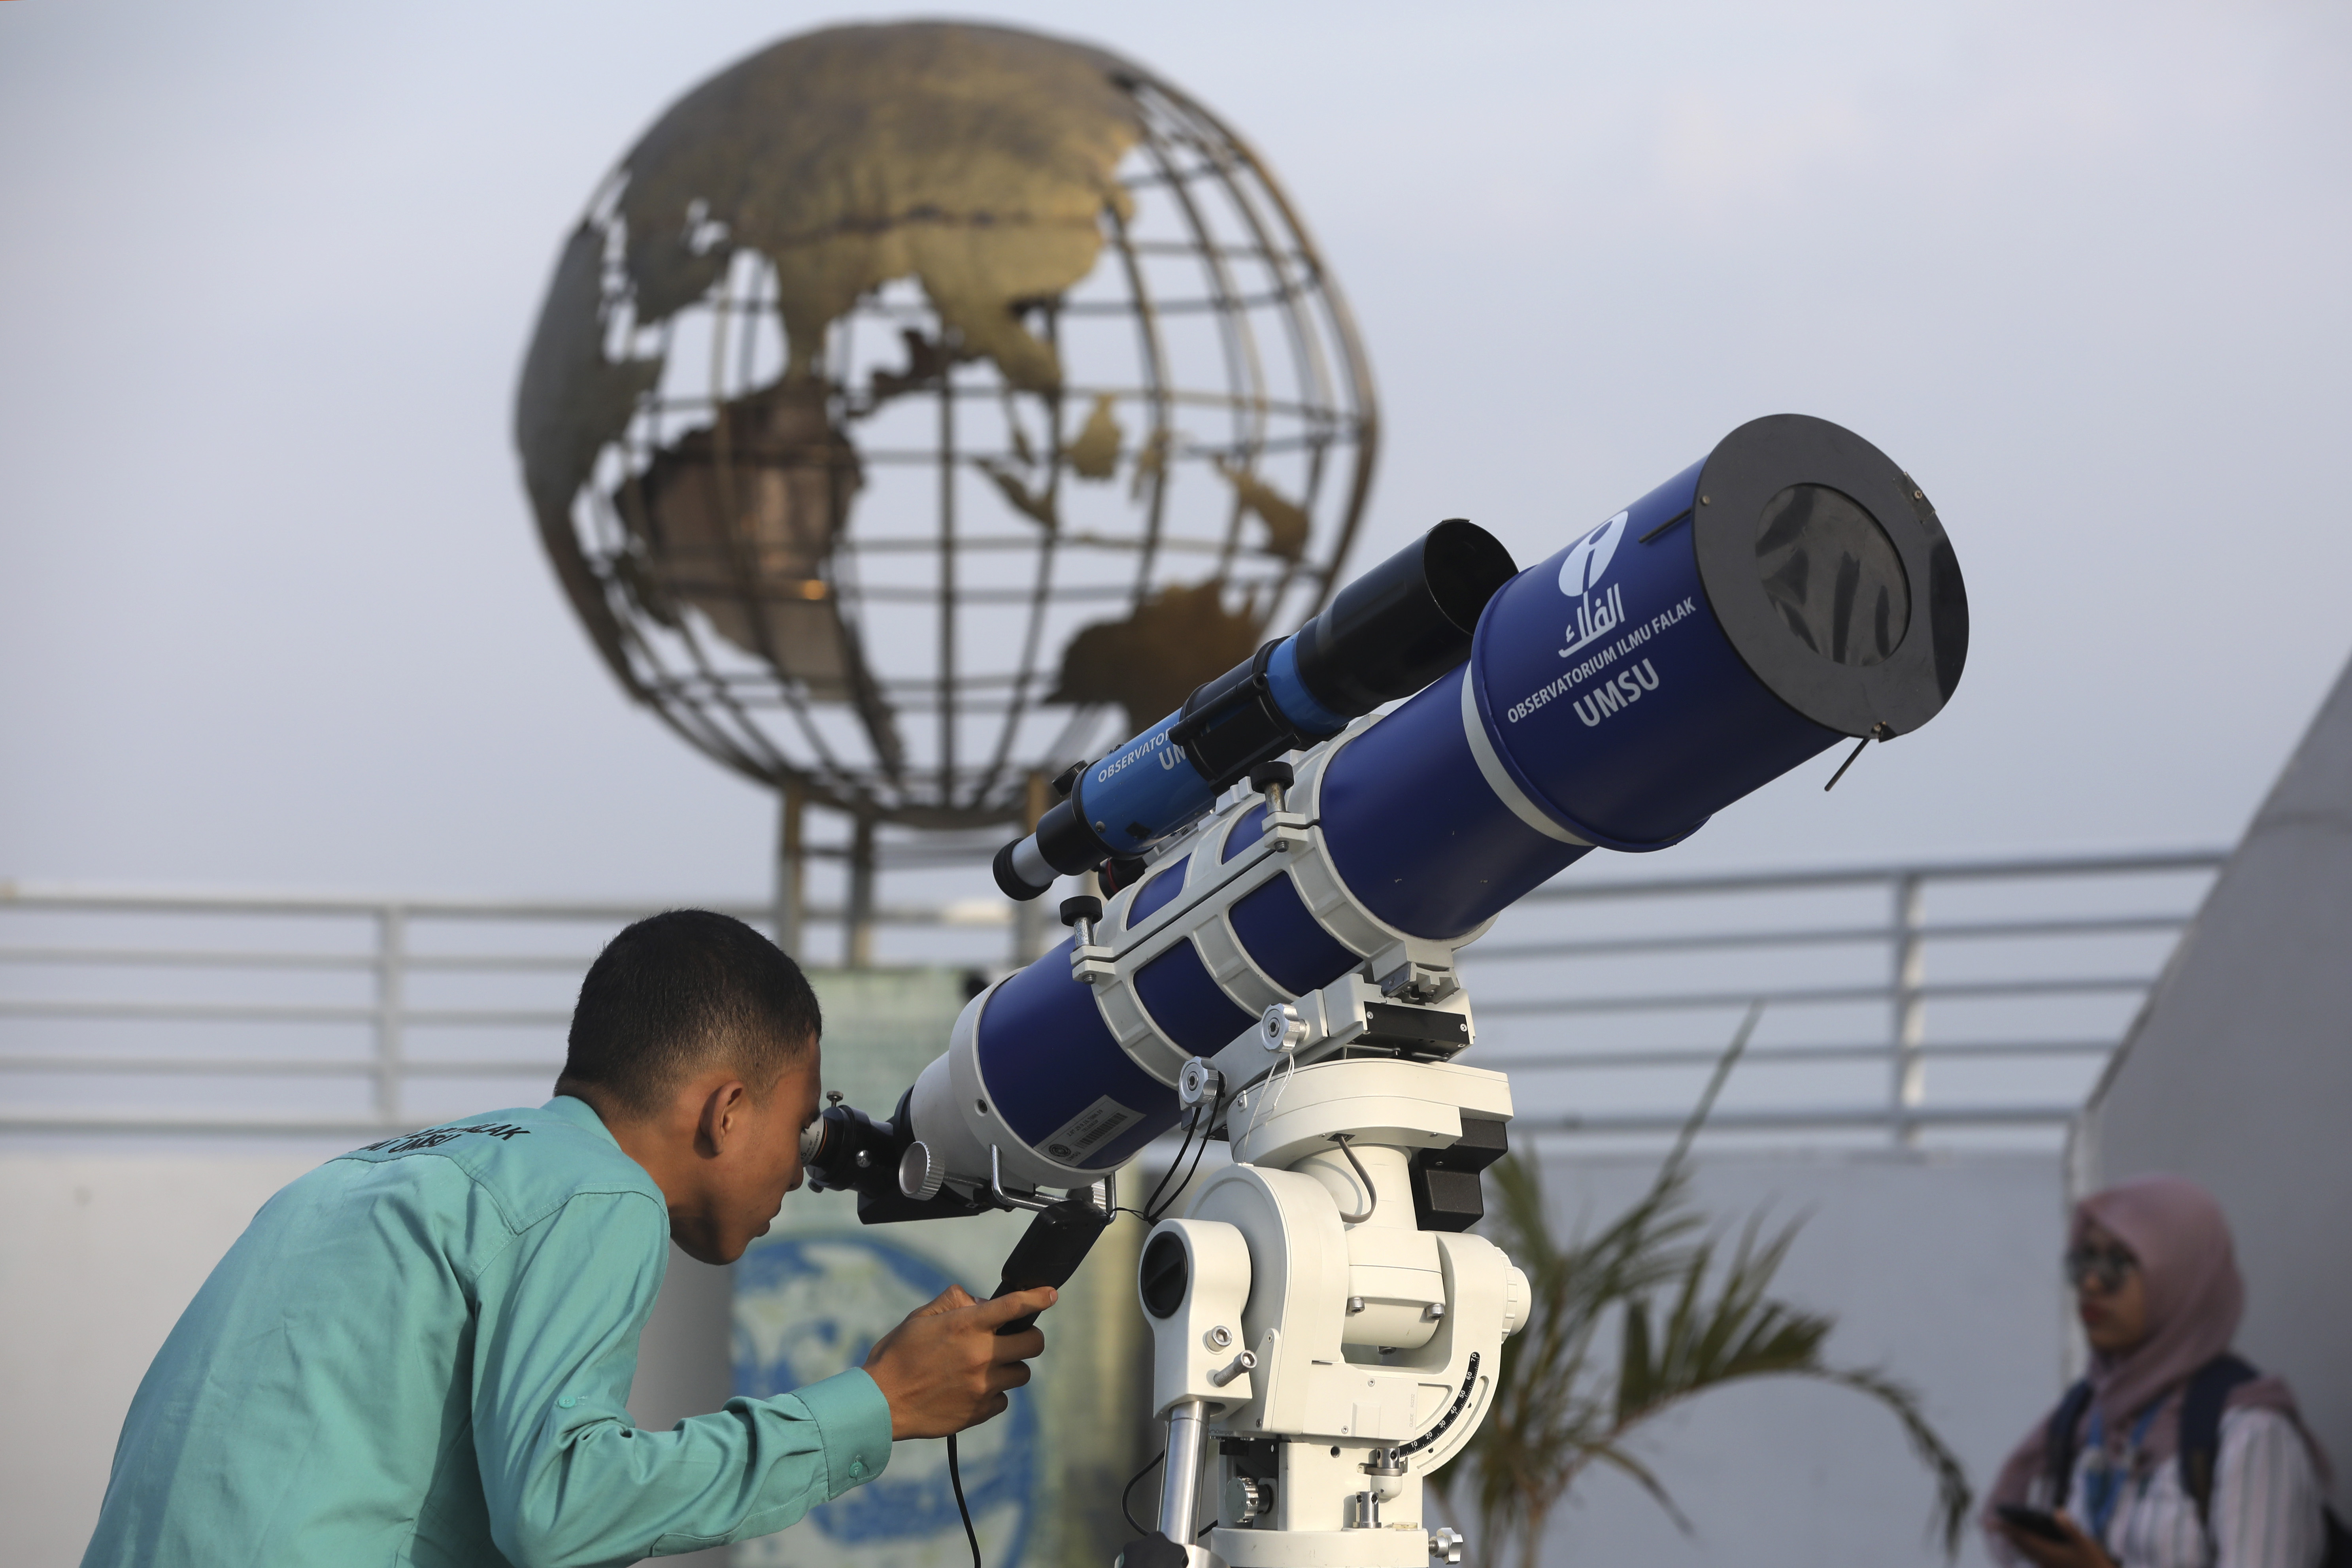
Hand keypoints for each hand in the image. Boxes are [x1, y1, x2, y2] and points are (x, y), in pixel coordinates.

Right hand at [863, 1285, 1056, 1439]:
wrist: (880, 1403)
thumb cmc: (897, 1355)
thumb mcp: (920, 1318)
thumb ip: (953, 1303)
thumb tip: (980, 1303)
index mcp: (966, 1326)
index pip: (1015, 1306)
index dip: (1038, 1298)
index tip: (1050, 1295)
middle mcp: (980, 1354)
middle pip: (1033, 1344)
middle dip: (1028, 1338)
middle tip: (1014, 1339)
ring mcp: (982, 1386)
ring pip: (1022, 1373)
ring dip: (1010, 1367)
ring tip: (984, 1367)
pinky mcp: (979, 1412)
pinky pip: (1003, 1399)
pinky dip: (992, 1394)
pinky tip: (970, 1390)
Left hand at [1998, 1510, 2115, 1567]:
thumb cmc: (2093, 1564)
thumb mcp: (2084, 1545)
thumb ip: (2070, 1528)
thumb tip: (2057, 1511)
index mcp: (2047, 1553)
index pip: (2022, 1538)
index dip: (2007, 1528)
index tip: (1993, 1522)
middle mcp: (2043, 1560)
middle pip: (2021, 1545)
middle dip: (2008, 1533)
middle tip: (1991, 1524)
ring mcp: (2047, 1565)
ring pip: (2027, 1552)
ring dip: (2016, 1541)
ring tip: (2006, 1532)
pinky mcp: (2053, 1567)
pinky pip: (2035, 1556)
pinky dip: (2027, 1548)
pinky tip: (2028, 1544)